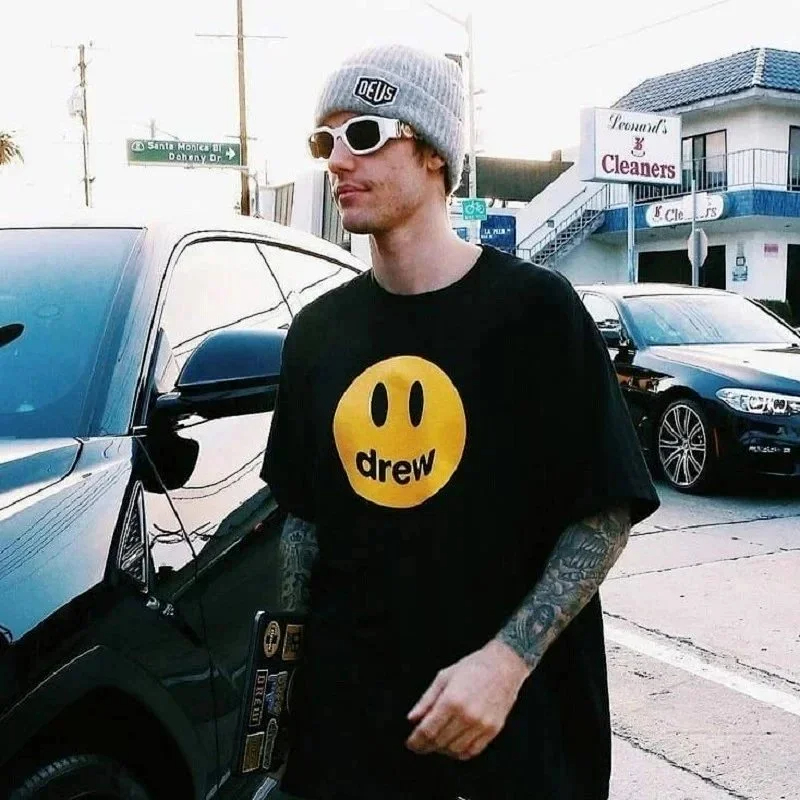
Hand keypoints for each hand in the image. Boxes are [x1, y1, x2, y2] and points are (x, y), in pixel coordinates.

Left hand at [405, 639, 530, 760]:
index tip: (410, 743)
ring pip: (455, 750)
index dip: (416, 740)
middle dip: (426, 745)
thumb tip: (412, 719)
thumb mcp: (444, 677)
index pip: (428, 730)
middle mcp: (466, 716)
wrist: (503, 666)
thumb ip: (426, 700)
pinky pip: (472, 751)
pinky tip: (453, 744)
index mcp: (451, 700)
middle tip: (420, 743)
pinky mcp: (492, 730)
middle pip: (439, 742)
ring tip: (436, 742)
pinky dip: (459, 752)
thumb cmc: (472, 667)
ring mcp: (481, 725)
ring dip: (442, 749)